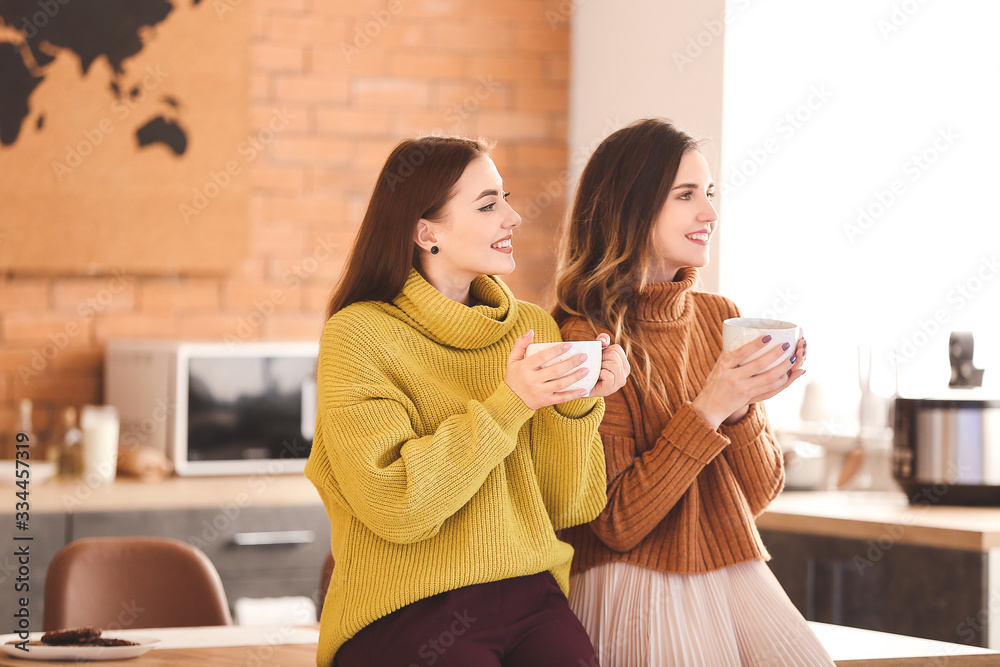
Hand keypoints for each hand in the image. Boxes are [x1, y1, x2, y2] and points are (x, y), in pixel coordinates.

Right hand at [505, 330, 594, 408]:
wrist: (509, 401)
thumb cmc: (513, 377)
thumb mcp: (512, 360)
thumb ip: (520, 344)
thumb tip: (531, 331)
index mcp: (525, 368)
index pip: (543, 357)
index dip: (556, 350)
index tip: (569, 345)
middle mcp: (532, 380)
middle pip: (555, 370)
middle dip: (571, 363)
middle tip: (584, 357)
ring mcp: (539, 392)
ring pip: (560, 384)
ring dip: (575, 377)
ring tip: (587, 370)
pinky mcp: (544, 402)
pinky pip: (561, 398)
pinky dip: (573, 395)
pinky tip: (584, 390)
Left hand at [588, 333, 630, 397]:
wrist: (582, 386)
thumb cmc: (591, 367)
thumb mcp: (598, 352)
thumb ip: (602, 340)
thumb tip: (603, 341)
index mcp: (624, 363)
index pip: (617, 348)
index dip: (605, 350)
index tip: (600, 357)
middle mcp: (625, 373)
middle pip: (614, 355)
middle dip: (602, 358)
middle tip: (596, 365)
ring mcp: (619, 382)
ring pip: (614, 365)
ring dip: (601, 366)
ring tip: (596, 371)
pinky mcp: (611, 389)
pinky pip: (608, 375)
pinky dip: (600, 374)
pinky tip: (596, 377)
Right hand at [692, 335, 806, 428]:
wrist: (710, 408)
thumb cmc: (714, 383)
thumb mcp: (718, 367)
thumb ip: (730, 354)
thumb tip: (744, 336)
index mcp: (724, 367)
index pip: (741, 353)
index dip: (755, 345)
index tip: (768, 336)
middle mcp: (734, 379)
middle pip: (760, 366)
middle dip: (776, 355)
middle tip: (787, 346)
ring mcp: (744, 390)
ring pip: (770, 379)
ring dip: (785, 368)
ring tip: (794, 358)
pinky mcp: (751, 398)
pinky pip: (772, 390)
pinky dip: (785, 381)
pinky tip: (793, 374)